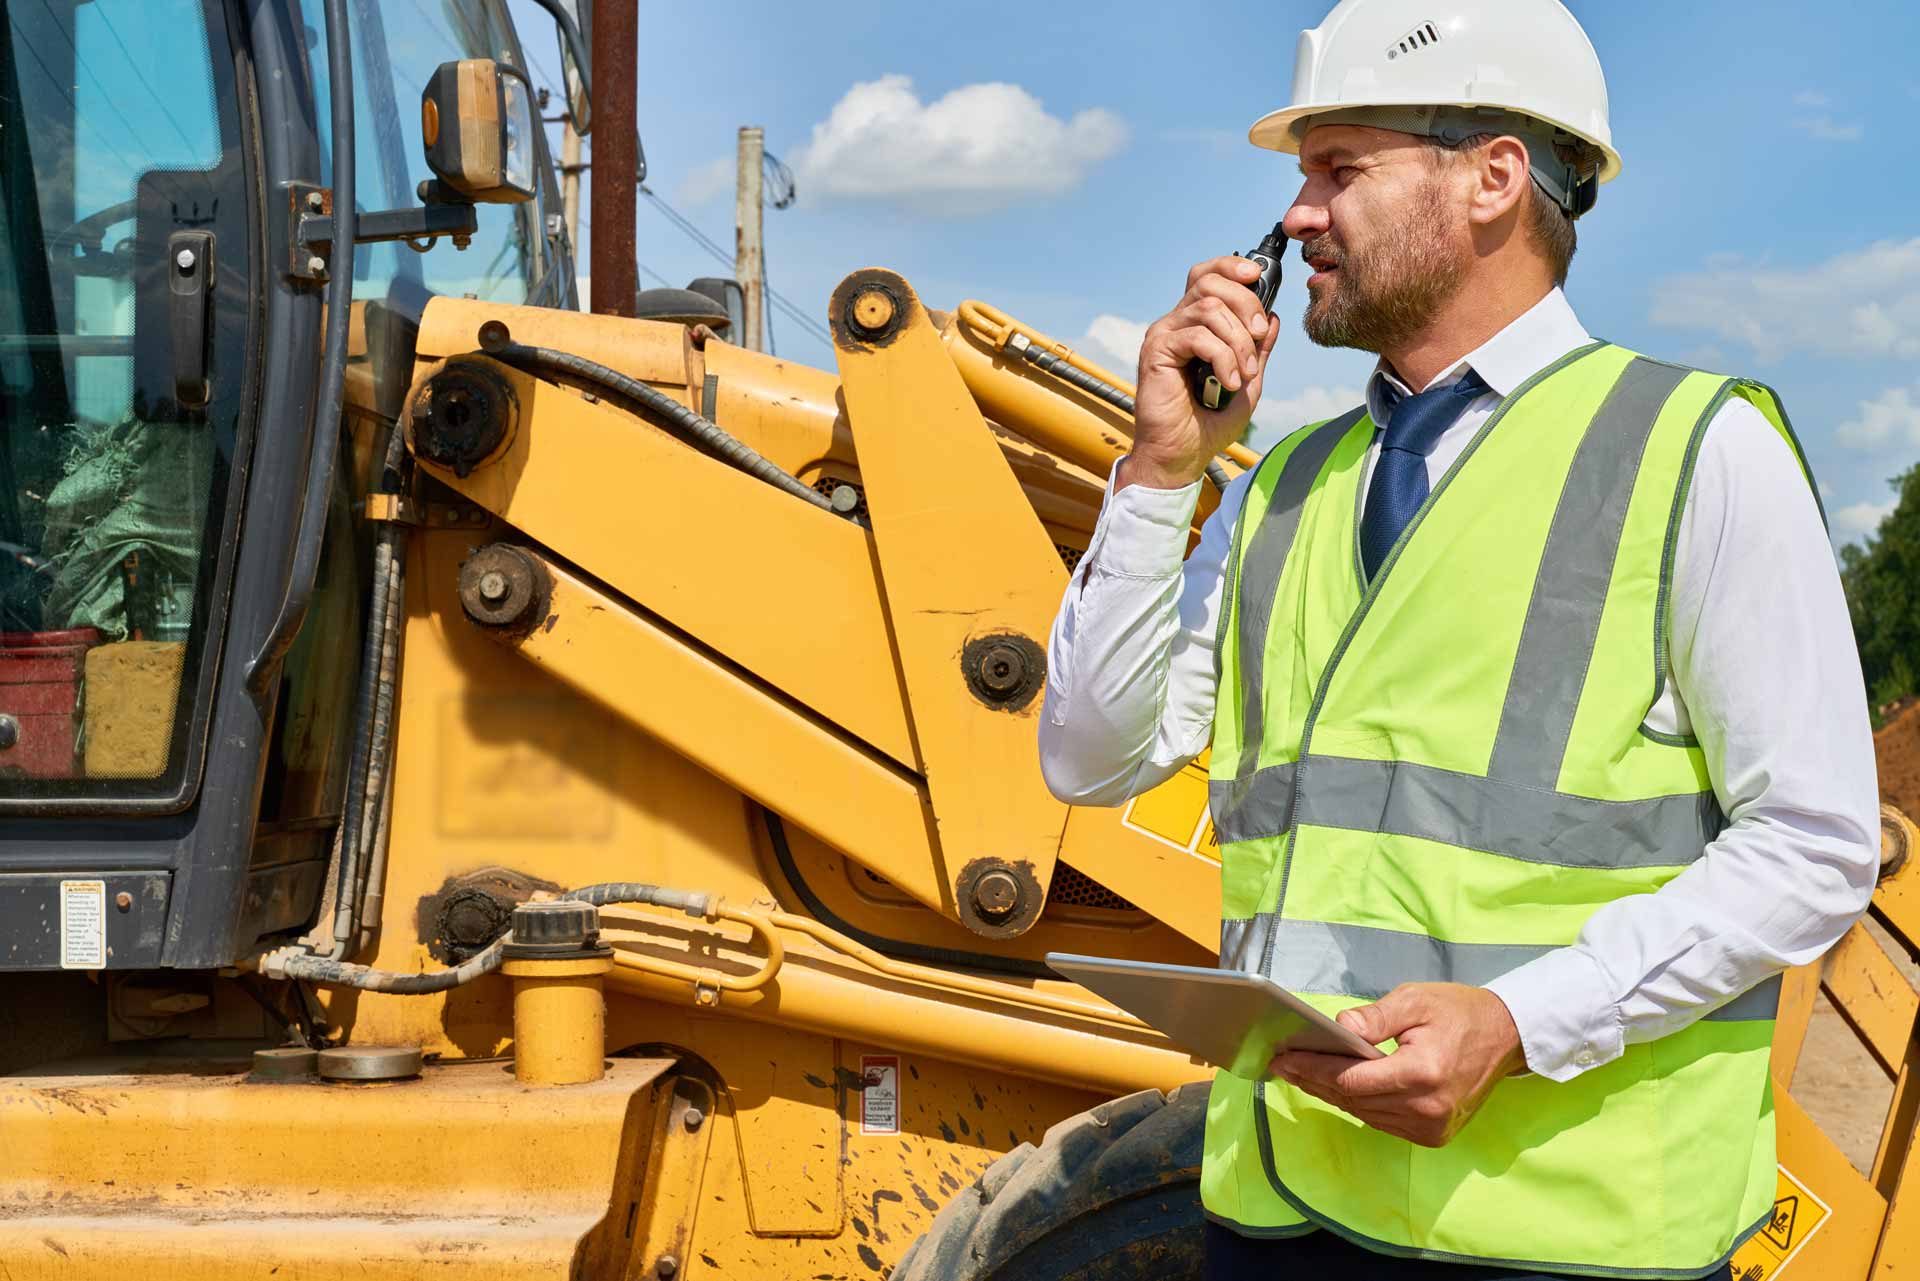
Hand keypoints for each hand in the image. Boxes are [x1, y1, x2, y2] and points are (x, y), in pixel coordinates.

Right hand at [1121, 256, 1282, 491]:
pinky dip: (1223, 358)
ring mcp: (1163, 336)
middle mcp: (1176, 324)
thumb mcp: (1248, 382)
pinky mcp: (1156, 352)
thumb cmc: (1208, 424)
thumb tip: (1272, 318)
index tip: (1258, 277)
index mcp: (1195, 325)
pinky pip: (1198, 337)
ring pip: (1208, 308)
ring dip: (1238, 341)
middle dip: (1245, 303)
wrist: (1181, 456)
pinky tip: (1229, 382)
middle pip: (1210, 282)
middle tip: (1259, 337)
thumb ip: (1258, 350)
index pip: (1208, 276)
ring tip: (1244, 375)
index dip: (1232, 267)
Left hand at [1268, 983, 1526, 1147]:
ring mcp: (1432, 1127)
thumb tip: (1338, 1026)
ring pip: (1365, 1114)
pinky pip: (1383, 1122)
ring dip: (1332, 1095)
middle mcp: (1427, 1108)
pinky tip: (1334, 1088)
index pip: (1352, 1079)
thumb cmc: (1458, 1012)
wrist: (1506, 1037)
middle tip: (1281, 1064)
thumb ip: (1375, 1016)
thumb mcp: (1415, 999)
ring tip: (1300, 1074)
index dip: (1314, 1069)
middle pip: (1354, 1099)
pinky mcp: (1434, 1135)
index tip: (1283, 1058)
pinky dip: (1358, 1105)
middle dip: (1314, 1081)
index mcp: (1422, 1073)